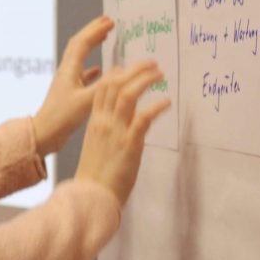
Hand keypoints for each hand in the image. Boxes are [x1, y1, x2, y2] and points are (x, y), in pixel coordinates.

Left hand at [32, 15, 112, 156]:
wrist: (44, 135)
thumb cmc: (61, 118)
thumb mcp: (86, 101)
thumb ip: (105, 86)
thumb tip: (123, 72)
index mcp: (69, 70)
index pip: (82, 43)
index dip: (96, 30)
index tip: (110, 22)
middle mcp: (66, 72)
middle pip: (79, 45)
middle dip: (93, 31)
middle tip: (107, 22)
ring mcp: (67, 82)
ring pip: (80, 57)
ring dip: (92, 45)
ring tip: (104, 38)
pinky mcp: (69, 93)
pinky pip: (81, 75)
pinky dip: (91, 69)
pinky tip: (98, 70)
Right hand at [74, 61, 170, 206]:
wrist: (92, 196)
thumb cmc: (96, 177)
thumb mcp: (97, 147)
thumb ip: (109, 131)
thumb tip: (127, 122)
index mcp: (94, 122)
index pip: (102, 89)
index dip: (115, 74)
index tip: (128, 68)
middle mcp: (103, 122)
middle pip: (115, 85)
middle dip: (133, 70)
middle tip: (151, 64)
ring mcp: (116, 131)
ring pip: (128, 94)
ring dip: (145, 81)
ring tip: (160, 75)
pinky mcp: (130, 143)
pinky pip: (144, 117)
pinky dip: (156, 106)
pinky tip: (167, 102)